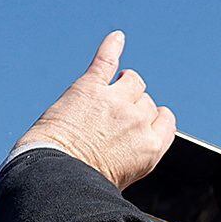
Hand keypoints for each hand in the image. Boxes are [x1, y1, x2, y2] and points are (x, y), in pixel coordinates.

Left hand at [11, 32, 177, 189]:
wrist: (56, 176)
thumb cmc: (85, 183)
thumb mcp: (124, 177)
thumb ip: (135, 154)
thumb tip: (131, 147)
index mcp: (152, 146)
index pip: (164, 119)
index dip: (151, 118)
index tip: (138, 122)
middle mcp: (138, 121)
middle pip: (144, 100)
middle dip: (130, 106)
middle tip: (108, 118)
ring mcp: (115, 101)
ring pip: (132, 80)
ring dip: (123, 83)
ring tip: (106, 90)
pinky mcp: (91, 87)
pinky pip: (106, 60)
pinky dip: (111, 47)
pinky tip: (116, 38)